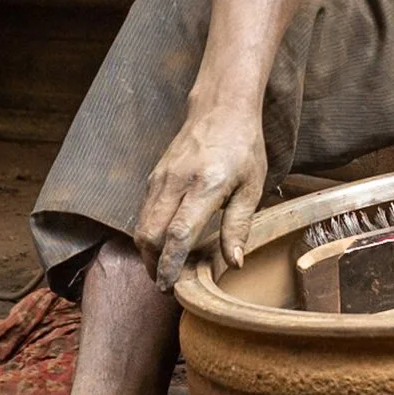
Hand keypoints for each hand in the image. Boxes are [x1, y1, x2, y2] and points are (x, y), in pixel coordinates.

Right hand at [131, 107, 270, 289]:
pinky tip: (163, 243)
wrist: (221, 108)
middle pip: (150, 233)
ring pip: (141, 224)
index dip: (170, 263)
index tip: (168, 286)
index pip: (178, 233)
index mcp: (205, 186)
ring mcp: (161, 177)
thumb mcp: (252, 187)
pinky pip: (143, 211)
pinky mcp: (154, 175)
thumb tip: (233, 263)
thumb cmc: (243, 147)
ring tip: (163, 268)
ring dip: (148, 251)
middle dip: (153, 264)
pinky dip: (148, 232)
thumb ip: (238, 226)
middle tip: (166, 284)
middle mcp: (176, 182)